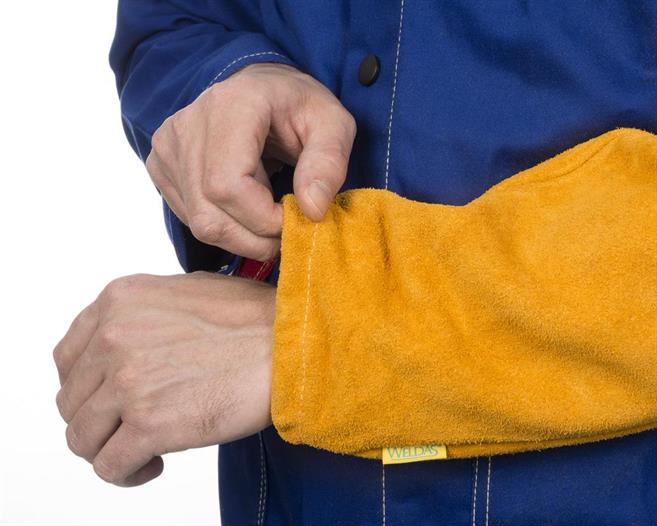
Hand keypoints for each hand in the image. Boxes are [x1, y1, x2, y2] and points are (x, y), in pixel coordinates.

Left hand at [53, 272, 274, 485]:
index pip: (68, 357)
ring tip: (143, 448)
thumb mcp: (189, 290)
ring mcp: (127, 380)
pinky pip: (108, 466)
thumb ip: (146, 313)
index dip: (86, 387)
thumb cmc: (256, 320)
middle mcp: (113, 336)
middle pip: (72, 400)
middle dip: (100, 420)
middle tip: (131, 427)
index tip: (107, 400)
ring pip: (81, 437)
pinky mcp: (147, 424)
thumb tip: (132, 341)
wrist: (292, 346)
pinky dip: (126, 473)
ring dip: (109, 448)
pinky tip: (154, 464)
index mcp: (120, 300)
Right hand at [146, 62, 356, 260]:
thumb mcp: (333, 125)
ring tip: (269, 218)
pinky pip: (190, 218)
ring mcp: (168, 147)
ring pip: (198, 223)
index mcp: (231, 107)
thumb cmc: (297, 106)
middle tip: (286, 231)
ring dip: (241, 237)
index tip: (296, 218)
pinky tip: (246, 207)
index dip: (264, 220)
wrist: (259, 87)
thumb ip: (328, 164)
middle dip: (255, 238)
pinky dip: (224, 226)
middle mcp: (187, 125)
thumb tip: (311, 212)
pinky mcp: (160, 165)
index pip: (229, 186)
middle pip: (209, 214)